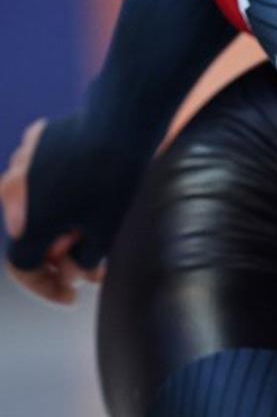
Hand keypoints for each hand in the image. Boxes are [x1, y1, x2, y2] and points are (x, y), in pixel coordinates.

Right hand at [2, 118, 105, 306]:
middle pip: (30, 234)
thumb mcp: (106, 232)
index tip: (70, 296)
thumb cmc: (116, 182)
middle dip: (59, 252)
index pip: (23, 267)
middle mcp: (14, 193)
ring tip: (95, 223)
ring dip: (60, 219)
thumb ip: (85, 261)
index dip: (45, 286)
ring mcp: (22, 162)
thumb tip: (76, 271)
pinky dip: (62, 186)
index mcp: (27, 223)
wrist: (122, 121)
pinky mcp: (37, 140)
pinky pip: (44, 172)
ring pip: (36, 202)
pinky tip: (92, 187)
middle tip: (93, 262)